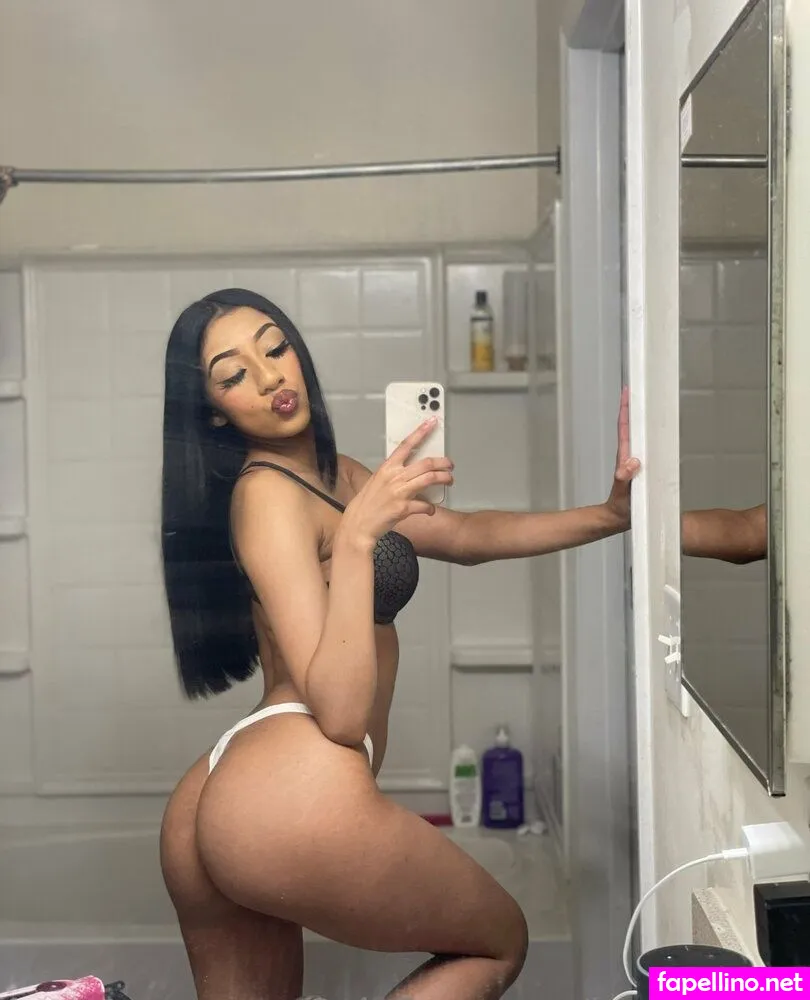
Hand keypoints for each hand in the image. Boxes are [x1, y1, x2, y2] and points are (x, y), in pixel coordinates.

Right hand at [341, 418, 454, 550]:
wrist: (358, 524)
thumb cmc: (368, 503)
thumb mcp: (378, 481)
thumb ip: (394, 474)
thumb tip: (412, 471)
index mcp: (387, 467)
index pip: (407, 445)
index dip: (421, 432)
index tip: (432, 422)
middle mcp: (394, 476)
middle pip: (426, 463)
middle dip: (443, 462)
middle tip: (450, 466)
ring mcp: (399, 492)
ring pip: (429, 479)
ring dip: (444, 479)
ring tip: (449, 481)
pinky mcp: (403, 508)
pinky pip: (425, 505)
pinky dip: (431, 508)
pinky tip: (430, 510)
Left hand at [604, 386, 640, 529]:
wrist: (619, 519)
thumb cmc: (621, 507)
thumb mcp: (623, 494)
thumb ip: (624, 479)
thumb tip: (632, 462)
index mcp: (625, 457)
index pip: (625, 428)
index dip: (625, 410)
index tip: (627, 392)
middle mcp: (629, 455)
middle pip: (631, 426)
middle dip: (633, 407)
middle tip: (638, 389)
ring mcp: (634, 461)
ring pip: (638, 435)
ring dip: (641, 419)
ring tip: (649, 403)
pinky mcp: (641, 468)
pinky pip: (645, 446)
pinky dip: (650, 434)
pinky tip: (657, 431)